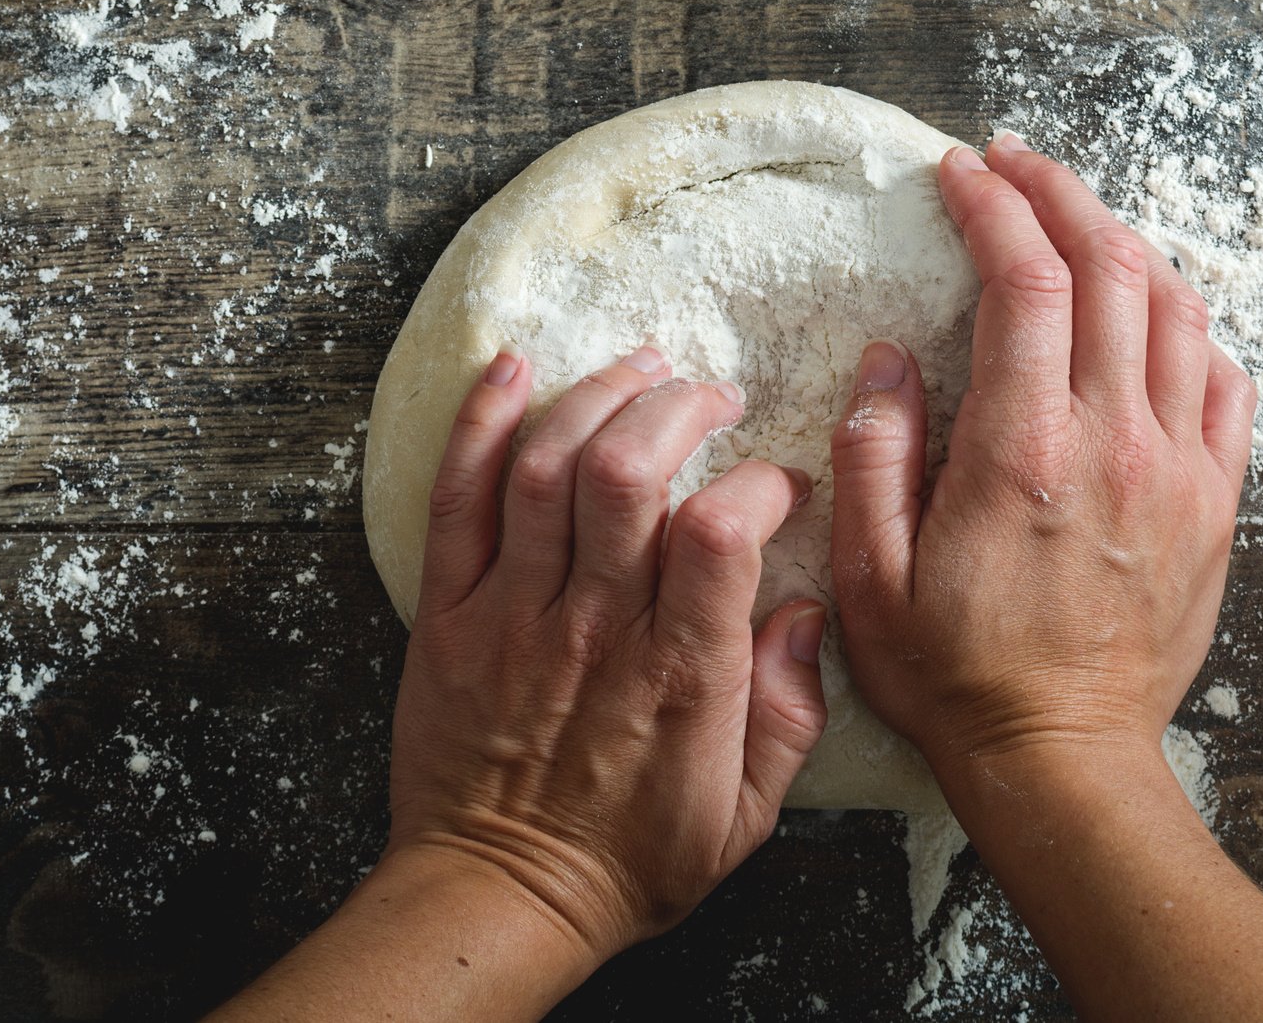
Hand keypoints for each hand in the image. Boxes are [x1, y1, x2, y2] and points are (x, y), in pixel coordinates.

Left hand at [386, 346, 829, 961]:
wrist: (498, 896)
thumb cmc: (628, 859)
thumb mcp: (746, 815)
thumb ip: (790, 714)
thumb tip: (811, 615)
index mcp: (679, 672)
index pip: (721, 531)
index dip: (760, 483)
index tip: (778, 482)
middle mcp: (595, 627)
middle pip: (628, 471)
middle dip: (678, 405)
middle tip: (710, 396)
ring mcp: (516, 612)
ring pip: (547, 466)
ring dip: (595, 393)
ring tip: (638, 366)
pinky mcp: (452, 612)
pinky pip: (458, 499)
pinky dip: (480, 423)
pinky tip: (513, 369)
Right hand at [830, 133, 1255, 786]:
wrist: (1064, 760)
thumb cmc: (958, 678)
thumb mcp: (871, 580)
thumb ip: (872, 456)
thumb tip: (888, 360)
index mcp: (1024, 452)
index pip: (1024, 278)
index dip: (993, 204)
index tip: (960, 173)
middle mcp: (1115, 443)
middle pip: (1110, 266)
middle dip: (1061, 191)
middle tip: (1016, 163)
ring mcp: (1179, 469)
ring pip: (1178, 307)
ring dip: (1127, 241)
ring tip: (1078, 218)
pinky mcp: (1215, 501)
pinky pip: (1226, 381)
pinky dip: (1191, 323)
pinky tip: (1153, 313)